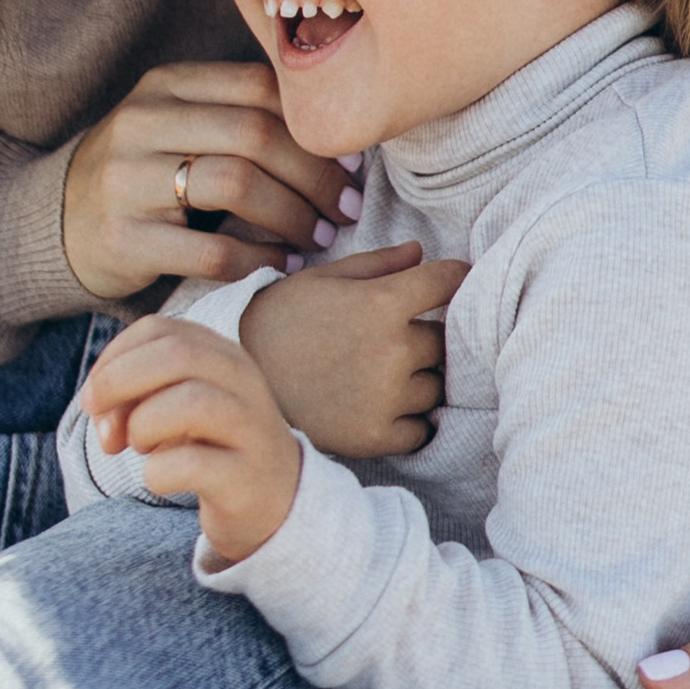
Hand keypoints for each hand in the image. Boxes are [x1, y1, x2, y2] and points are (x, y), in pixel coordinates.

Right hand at [60, 59, 359, 301]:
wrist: (55, 225)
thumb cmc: (142, 175)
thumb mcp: (176, 125)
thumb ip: (238, 116)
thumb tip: (337, 139)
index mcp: (164, 85)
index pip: (259, 88)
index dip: (314, 128)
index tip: (351, 163)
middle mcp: (141, 123)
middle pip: (255, 136)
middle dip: (315, 176)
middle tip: (347, 209)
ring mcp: (127, 180)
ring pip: (236, 185)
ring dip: (293, 216)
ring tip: (321, 237)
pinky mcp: (123, 239)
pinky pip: (210, 250)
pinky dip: (258, 259)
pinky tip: (281, 265)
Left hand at [83, 315, 301, 565]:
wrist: (275, 501)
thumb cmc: (212, 446)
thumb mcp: (178, 404)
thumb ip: (138, 391)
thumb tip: (100, 406)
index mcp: (223, 353)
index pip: (158, 329)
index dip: (113, 360)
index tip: (96, 400)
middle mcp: (243, 380)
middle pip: (175, 354)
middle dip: (119, 385)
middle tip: (105, 429)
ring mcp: (251, 427)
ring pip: (190, 402)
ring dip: (143, 426)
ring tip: (141, 448)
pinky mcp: (246, 477)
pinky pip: (193, 464)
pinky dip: (158, 472)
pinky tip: (161, 480)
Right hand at [239, 240, 464, 458]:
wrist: (238, 380)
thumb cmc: (281, 319)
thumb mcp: (325, 279)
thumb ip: (379, 265)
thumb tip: (421, 252)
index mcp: (383, 303)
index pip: (449, 281)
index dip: (452, 277)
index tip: (448, 281)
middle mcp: (393, 350)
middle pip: (444, 340)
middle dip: (427, 334)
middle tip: (397, 336)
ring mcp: (387, 397)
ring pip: (437, 386)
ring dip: (421, 378)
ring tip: (384, 372)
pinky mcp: (376, 436)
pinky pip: (422, 428)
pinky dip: (411, 418)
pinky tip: (384, 404)